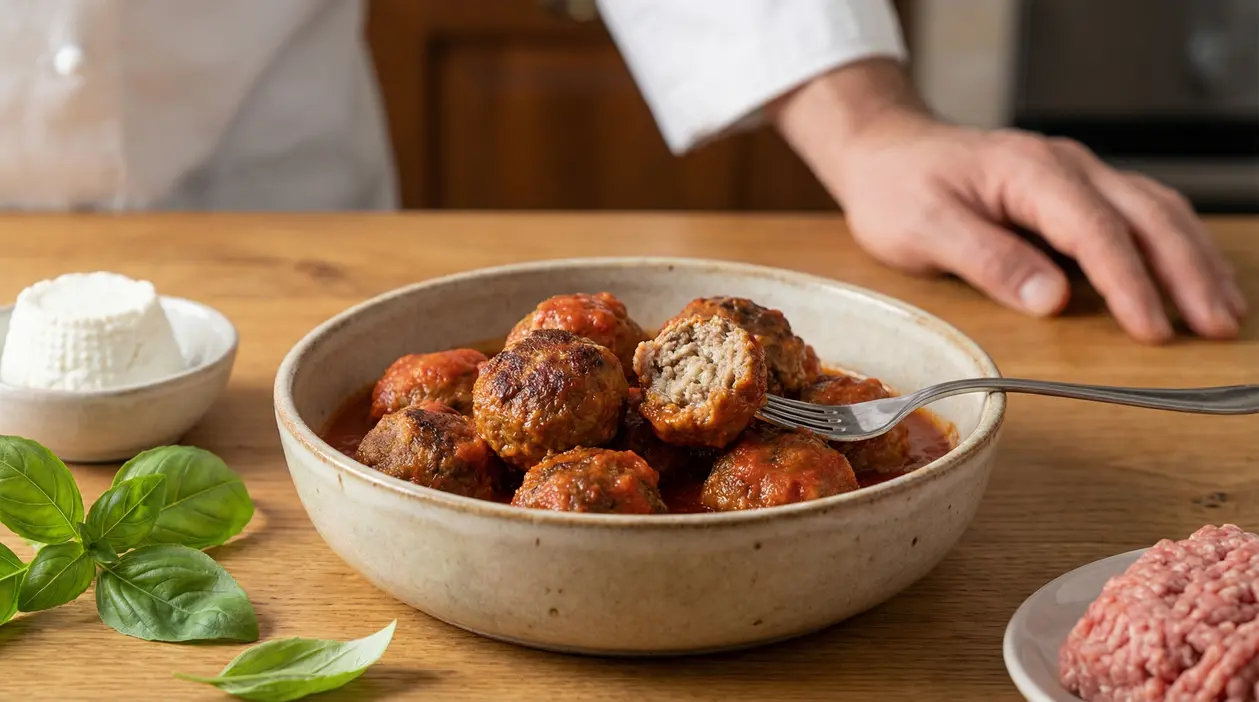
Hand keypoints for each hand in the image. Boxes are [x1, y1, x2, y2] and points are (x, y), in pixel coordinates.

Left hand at [772, 59, 1246, 342]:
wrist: (884, 151)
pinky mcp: (1075, 191)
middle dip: (1187, 273)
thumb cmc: (898, 189)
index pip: (1095, 230)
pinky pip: (1141, 214)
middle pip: (1147, 215)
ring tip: (1221, 311)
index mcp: (1029, 172)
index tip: (1154, 329)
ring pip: (1156, 211)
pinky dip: (1175, 247)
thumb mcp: (924, 229)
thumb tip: (1054, 300)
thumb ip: (988, 260)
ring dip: (1194, 260)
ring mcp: (1076, 175)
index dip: (1130, 283)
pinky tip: (1192, 279)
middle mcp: (1065, 166)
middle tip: (1216, 327)